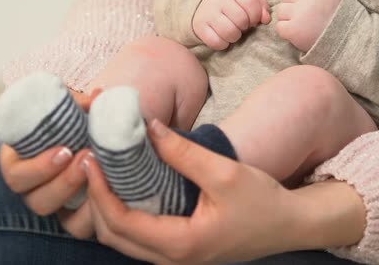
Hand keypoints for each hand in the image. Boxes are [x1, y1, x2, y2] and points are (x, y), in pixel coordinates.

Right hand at [0, 88, 100, 238]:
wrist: (89, 138)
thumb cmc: (68, 122)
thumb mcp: (68, 110)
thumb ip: (78, 104)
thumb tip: (98, 95)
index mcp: (19, 164)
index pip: (16, 176)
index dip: (38, 168)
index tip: (65, 150)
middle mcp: (34, 190)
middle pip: (38, 202)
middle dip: (64, 183)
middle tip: (87, 158)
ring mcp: (57, 206)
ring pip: (63, 222)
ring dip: (84, 200)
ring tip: (102, 175)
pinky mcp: (77, 217)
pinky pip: (85, 227)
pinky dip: (98, 214)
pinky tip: (113, 194)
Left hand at [83, 120, 366, 263]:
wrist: (290, 225)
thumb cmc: (263, 202)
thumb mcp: (225, 173)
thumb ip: (183, 152)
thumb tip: (148, 127)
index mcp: (180, 244)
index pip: (120, 221)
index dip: (99, 191)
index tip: (90, 160)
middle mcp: (172, 258)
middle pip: (112, 235)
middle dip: (94, 201)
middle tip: (89, 164)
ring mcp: (175, 258)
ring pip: (122, 240)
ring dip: (105, 209)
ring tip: (100, 173)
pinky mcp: (180, 249)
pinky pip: (137, 238)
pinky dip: (122, 215)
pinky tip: (123, 188)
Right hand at [193, 0, 270, 50]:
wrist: (201, 6)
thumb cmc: (230, 4)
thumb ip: (260, 6)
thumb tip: (266, 19)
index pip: (251, 2)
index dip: (256, 15)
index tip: (253, 20)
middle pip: (241, 19)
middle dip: (245, 27)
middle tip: (241, 26)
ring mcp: (207, 13)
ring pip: (230, 32)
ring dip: (235, 36)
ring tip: (233, 32)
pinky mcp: (199, 27)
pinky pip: (216, 42)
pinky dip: (223, 44)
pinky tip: (223, 38)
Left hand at [276, 0, 342, 51]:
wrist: (345, 42)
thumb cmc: (337, 19)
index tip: (312, 2)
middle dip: (294, 5)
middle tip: (307, 16)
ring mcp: (299, 13)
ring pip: (281, 10)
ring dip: (288, 18)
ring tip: (304, 25)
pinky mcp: (292, 29)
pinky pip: (279, 26)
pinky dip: (286, 31)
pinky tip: (299, 34)